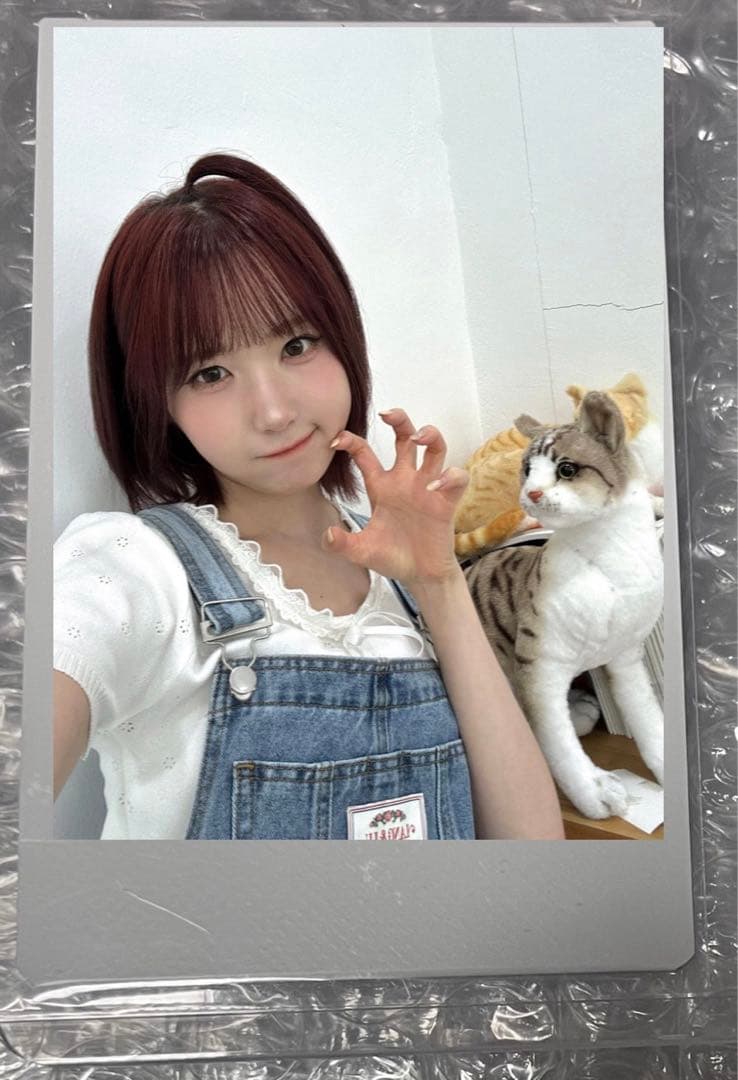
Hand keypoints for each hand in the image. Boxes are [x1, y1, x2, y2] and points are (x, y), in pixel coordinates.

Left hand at [322, 408, 468, 587]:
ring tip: (418, 438)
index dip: (351, 442)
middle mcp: (404, 481)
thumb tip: (328, 536)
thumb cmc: (392, 557)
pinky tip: (435, 485)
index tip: (336, 439)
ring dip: (430, 435)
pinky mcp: (446, 501)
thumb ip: (343, 545)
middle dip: (399, 420)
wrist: (419, 576)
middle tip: (388, 414)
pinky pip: (456, 478)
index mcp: (381, 487)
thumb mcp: (362, 551)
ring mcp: (427, 488)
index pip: (365, 455)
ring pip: (434, 448)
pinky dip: (450, 476)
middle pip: (405, 438)